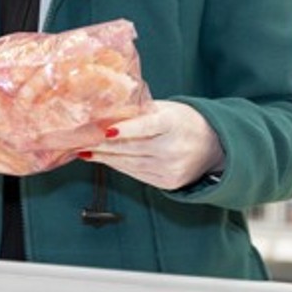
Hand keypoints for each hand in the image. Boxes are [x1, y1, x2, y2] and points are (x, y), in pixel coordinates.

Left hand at [79, 100, 224, 190]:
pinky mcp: (167, 183)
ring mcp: (170, 169)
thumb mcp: (166, 108)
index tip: (105, 130)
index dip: (126, 129)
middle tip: (78, 140)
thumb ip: (139, 110)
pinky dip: (117, 165)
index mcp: (174, 124)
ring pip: (129, 163)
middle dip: (101, 145)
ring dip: (103, 157)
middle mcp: (173, 149)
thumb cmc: (183, 121)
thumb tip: (105, 110)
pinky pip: (135, 174)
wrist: (213, 146)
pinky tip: (101, 158)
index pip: (147, 126)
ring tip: (83, 149)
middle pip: (131, 148)